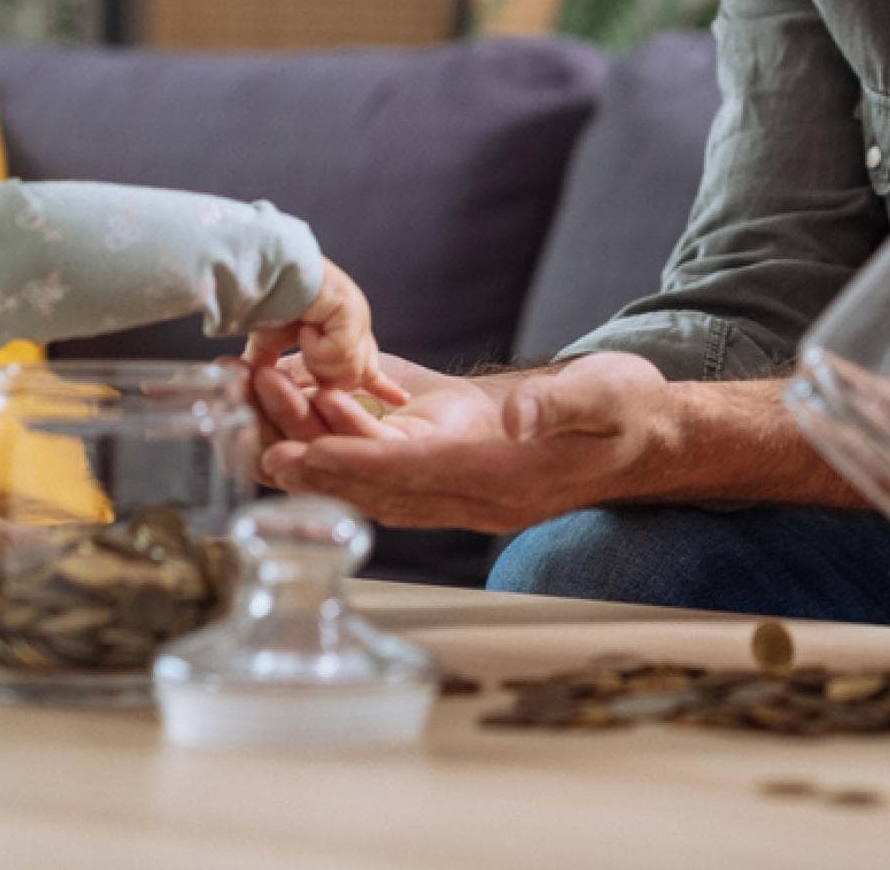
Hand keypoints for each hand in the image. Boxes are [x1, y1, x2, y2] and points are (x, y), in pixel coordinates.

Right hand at [240, 259, 408, 405]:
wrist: (266, 276)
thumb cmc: (269, 303)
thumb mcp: (273, 344)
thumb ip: (276, 368)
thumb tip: (261, 384)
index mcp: (344, 332)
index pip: (369, 367)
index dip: (383, 386)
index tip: (402, 398)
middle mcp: (357, 325)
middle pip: (360, 376)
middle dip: (331, 376)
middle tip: (307, 352)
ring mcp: (358, 319)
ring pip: (350, 371)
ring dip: (318, 361)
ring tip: (304, 334)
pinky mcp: (353, 314)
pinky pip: (340, 354)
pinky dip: (316, 348)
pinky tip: (306, 328)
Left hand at [253, 350, 669, 532]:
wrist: (638, 432)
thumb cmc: (626, 413)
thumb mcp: (608, 399)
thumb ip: (565, 406)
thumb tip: (526, 415)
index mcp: (501, 479)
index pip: (414, 476)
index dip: (354, 466)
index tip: (300, 457)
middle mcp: (469, 491)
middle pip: (374, 481)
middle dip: (312, 456)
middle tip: (252, 427)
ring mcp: (458, 480)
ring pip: (370, 474)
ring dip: (315, 448)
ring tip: (257, 414)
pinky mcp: (451, 458)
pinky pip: (385, 459)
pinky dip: (340, 438)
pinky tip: (299, 409)